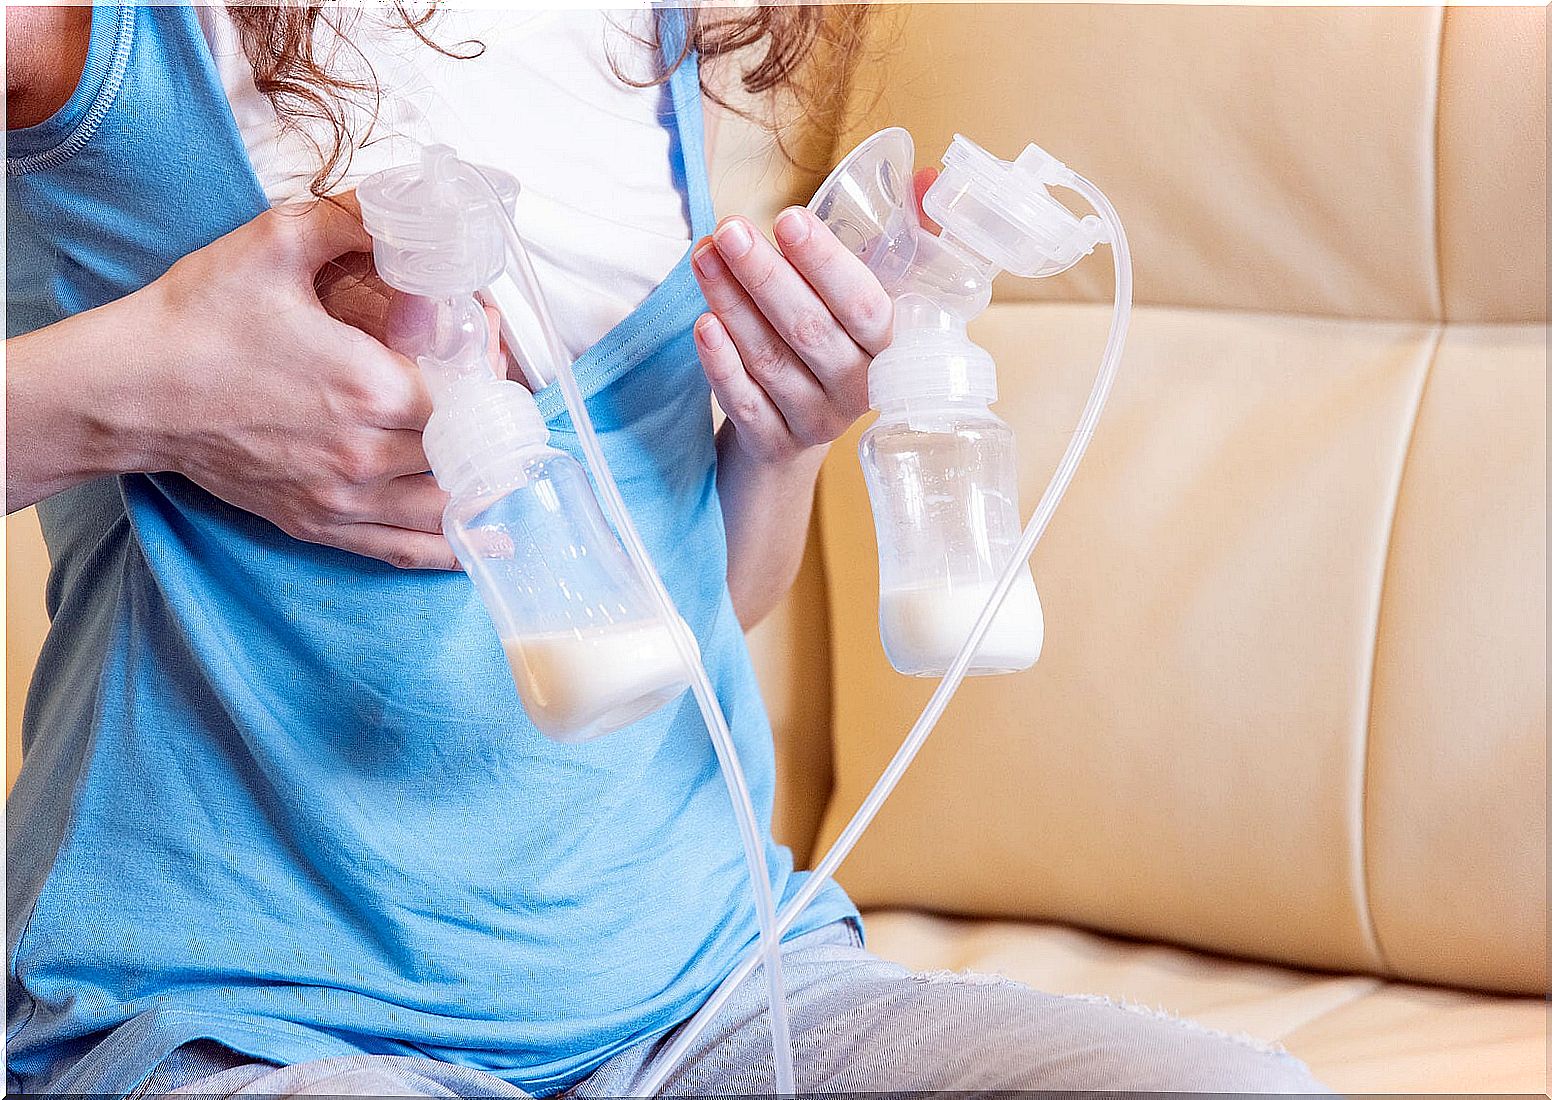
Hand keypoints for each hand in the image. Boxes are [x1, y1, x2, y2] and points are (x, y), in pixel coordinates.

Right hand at [136, 196, 456, 568]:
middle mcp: (365, 455)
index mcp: (370, 388)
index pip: (474, 395)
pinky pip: (405, 549)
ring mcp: (342, 499)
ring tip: (500, 457)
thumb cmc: (196, 320)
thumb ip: (351, 218)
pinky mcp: (318, 523)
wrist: (126, 391)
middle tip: (490, 387)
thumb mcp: (273, 245)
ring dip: (483, 483)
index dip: (493, 369)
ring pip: (448, 508)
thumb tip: (406, 198)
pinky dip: (450, 544)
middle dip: (490, 420)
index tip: (486, 341)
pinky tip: (485, 538)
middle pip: (468, 450)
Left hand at [690, 168, 938, 466]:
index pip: (864, 305)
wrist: (802, 425)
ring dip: (734, 306)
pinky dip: (722, 364)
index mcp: (892, 347)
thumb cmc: (842, 339)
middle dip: (766, 276)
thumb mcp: (877, 293)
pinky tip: (703, 323)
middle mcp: (857, 387)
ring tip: (705, 257)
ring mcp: (815, 419)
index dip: (826, 263)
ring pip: (772, 361)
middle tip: (729, 230)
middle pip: (810, 331)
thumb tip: (928, 177)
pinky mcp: (774, 443)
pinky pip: (746, 403)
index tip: (788, 219)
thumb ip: (906, 236)